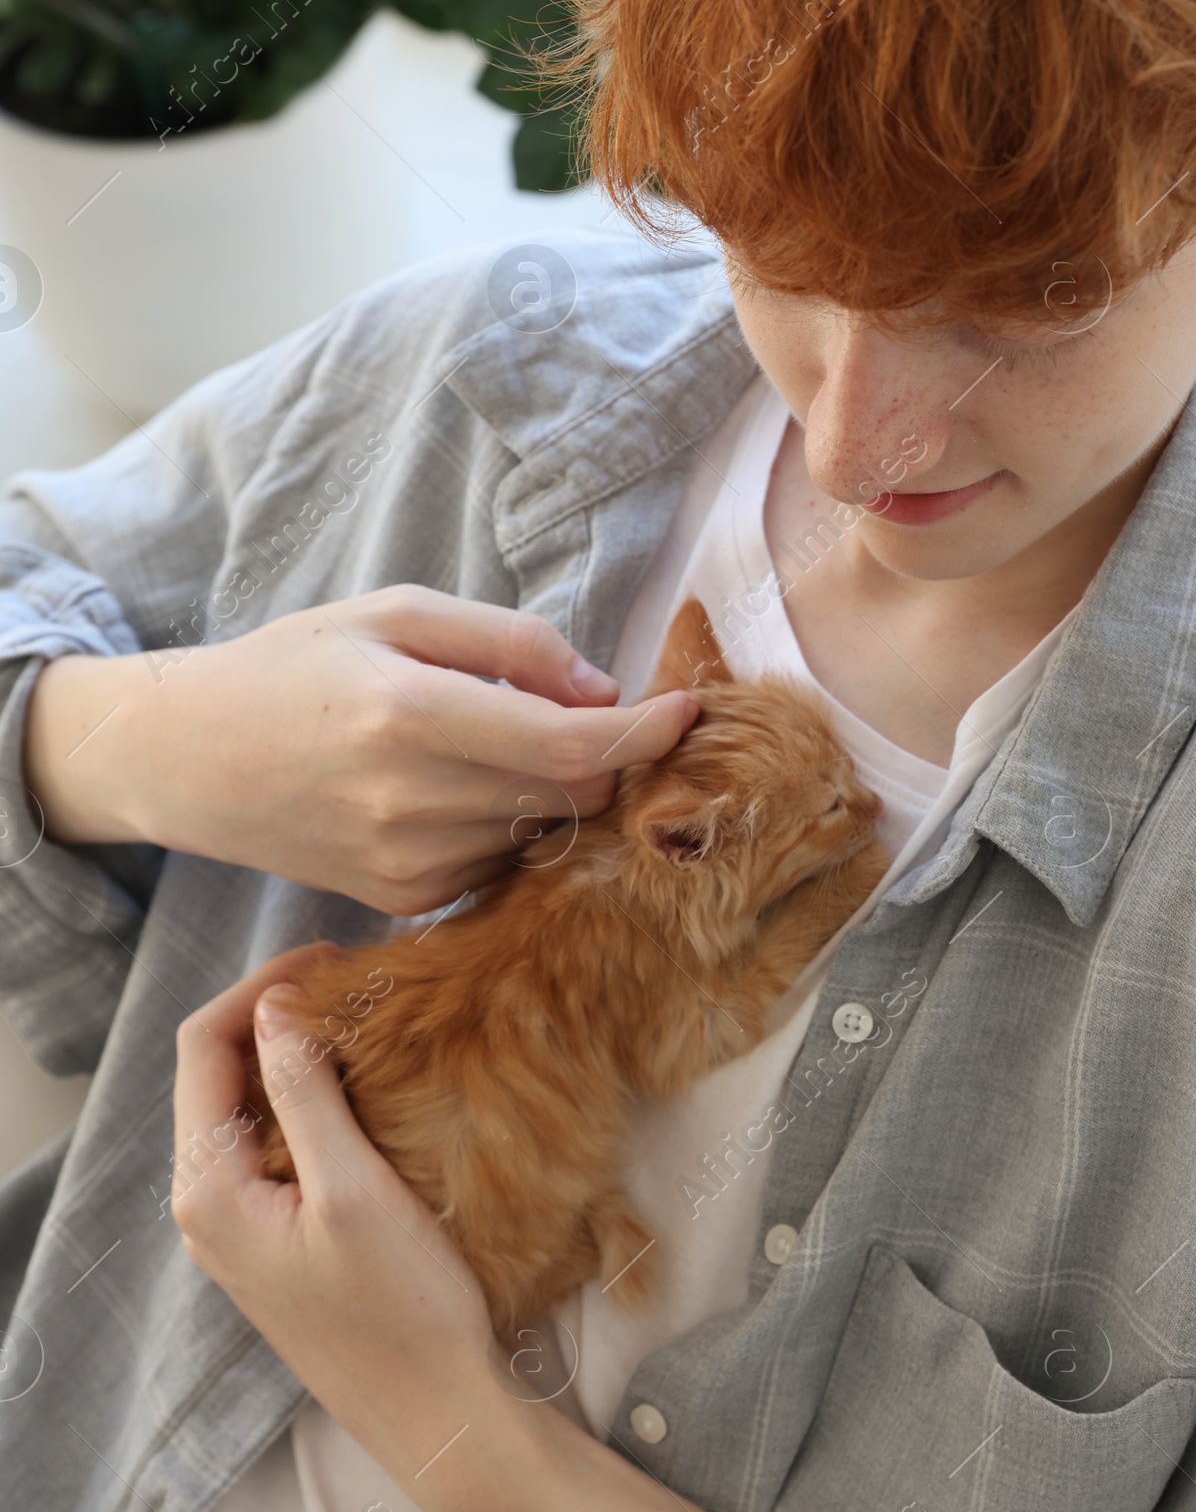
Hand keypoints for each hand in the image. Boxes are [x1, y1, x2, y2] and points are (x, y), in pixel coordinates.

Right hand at [25, 586, 696, 911]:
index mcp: (409, 712)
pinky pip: (498, 861)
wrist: (188, 758)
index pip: (570, 745)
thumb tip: (603, 689)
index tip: (689, 709)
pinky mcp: (400, 897)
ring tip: (503, 743)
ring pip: (540, 830)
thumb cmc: (296, 666)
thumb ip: (510, 642)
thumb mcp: (396, 614)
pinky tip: (462, 788)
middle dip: (605, 755)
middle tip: (593, 711)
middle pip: (570, 793)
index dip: (645, 733)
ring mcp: (404, 861)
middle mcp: (409, 798)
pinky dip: (507, 823)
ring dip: (554, 789)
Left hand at [172, 945, 498, 1471]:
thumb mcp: (356, 1187)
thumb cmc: (403, 1308)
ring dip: (289, 1056)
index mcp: (210, 1189)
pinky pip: (268, 1147)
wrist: (434, 1413)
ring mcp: (236, 1229)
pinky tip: (356, 1089)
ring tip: (359, 1021)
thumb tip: (277, 1009)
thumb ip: (306, 1094)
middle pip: (214, 1073)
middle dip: (273, 1014)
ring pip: (242, 1109)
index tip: (334, 960)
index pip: (204, 1047)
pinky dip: (302, 1102)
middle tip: (352, 981)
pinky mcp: (271, 1243)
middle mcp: (205, 1207)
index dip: (262, 987)